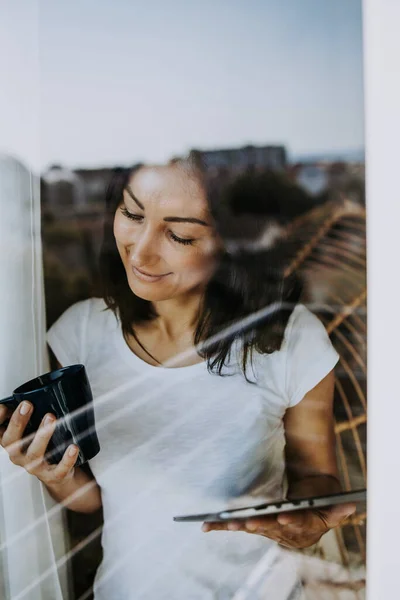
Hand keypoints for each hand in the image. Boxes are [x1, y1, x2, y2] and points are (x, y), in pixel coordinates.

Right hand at [0, 401, 78, 487]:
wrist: (57, 474)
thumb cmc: (42, 446)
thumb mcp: (31, 430)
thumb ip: (28, 415)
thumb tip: (32, 392)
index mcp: (11, 443)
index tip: (4, 406)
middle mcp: (18, 455)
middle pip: (12, 442)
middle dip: (18, 422)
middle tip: (27, 405)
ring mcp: (34, 466)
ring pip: (35, 454)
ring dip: (42, 435)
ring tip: (51, 418)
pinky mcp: (53, 475)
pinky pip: (59, 469)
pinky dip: (67, 459)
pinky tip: (73, 447)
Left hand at [202, 503, 356, 548]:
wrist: (309, 504)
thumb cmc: (319, 499)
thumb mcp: (330, 503)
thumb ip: (338, 509)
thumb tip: (350, 505)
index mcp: (304, 528)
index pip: (298, 525)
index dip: (291, 522)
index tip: (283, 517)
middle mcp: (285, 533)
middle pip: (271, 529)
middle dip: (259, 525)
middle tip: (247, 521)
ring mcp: (269, 531)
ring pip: (253, 528)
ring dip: (238, 525)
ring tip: (225, 522)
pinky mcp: (255, 524)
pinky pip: (238, 526)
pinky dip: (220, 526)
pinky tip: (205, 526)